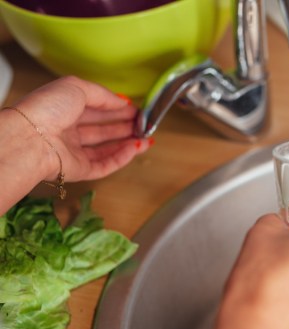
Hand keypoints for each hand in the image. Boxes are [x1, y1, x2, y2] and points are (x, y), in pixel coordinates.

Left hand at [13, 75, 151, 181]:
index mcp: (63, 109)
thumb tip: (122, 102)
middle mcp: (67, 131)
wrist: (32, 139)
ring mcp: (73, 152)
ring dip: (128, 143)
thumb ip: (103, 94)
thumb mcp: (77, 88)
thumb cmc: (46, 109)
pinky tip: (135, 148)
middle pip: (102, 130)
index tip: (136, 109)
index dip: (116, 108)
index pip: (95, 109)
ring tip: (147, 138)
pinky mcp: (79, 170)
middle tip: (144, 124)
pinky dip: (122, 157)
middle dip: (125, 126)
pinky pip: (105, 165)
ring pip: (106, 149)